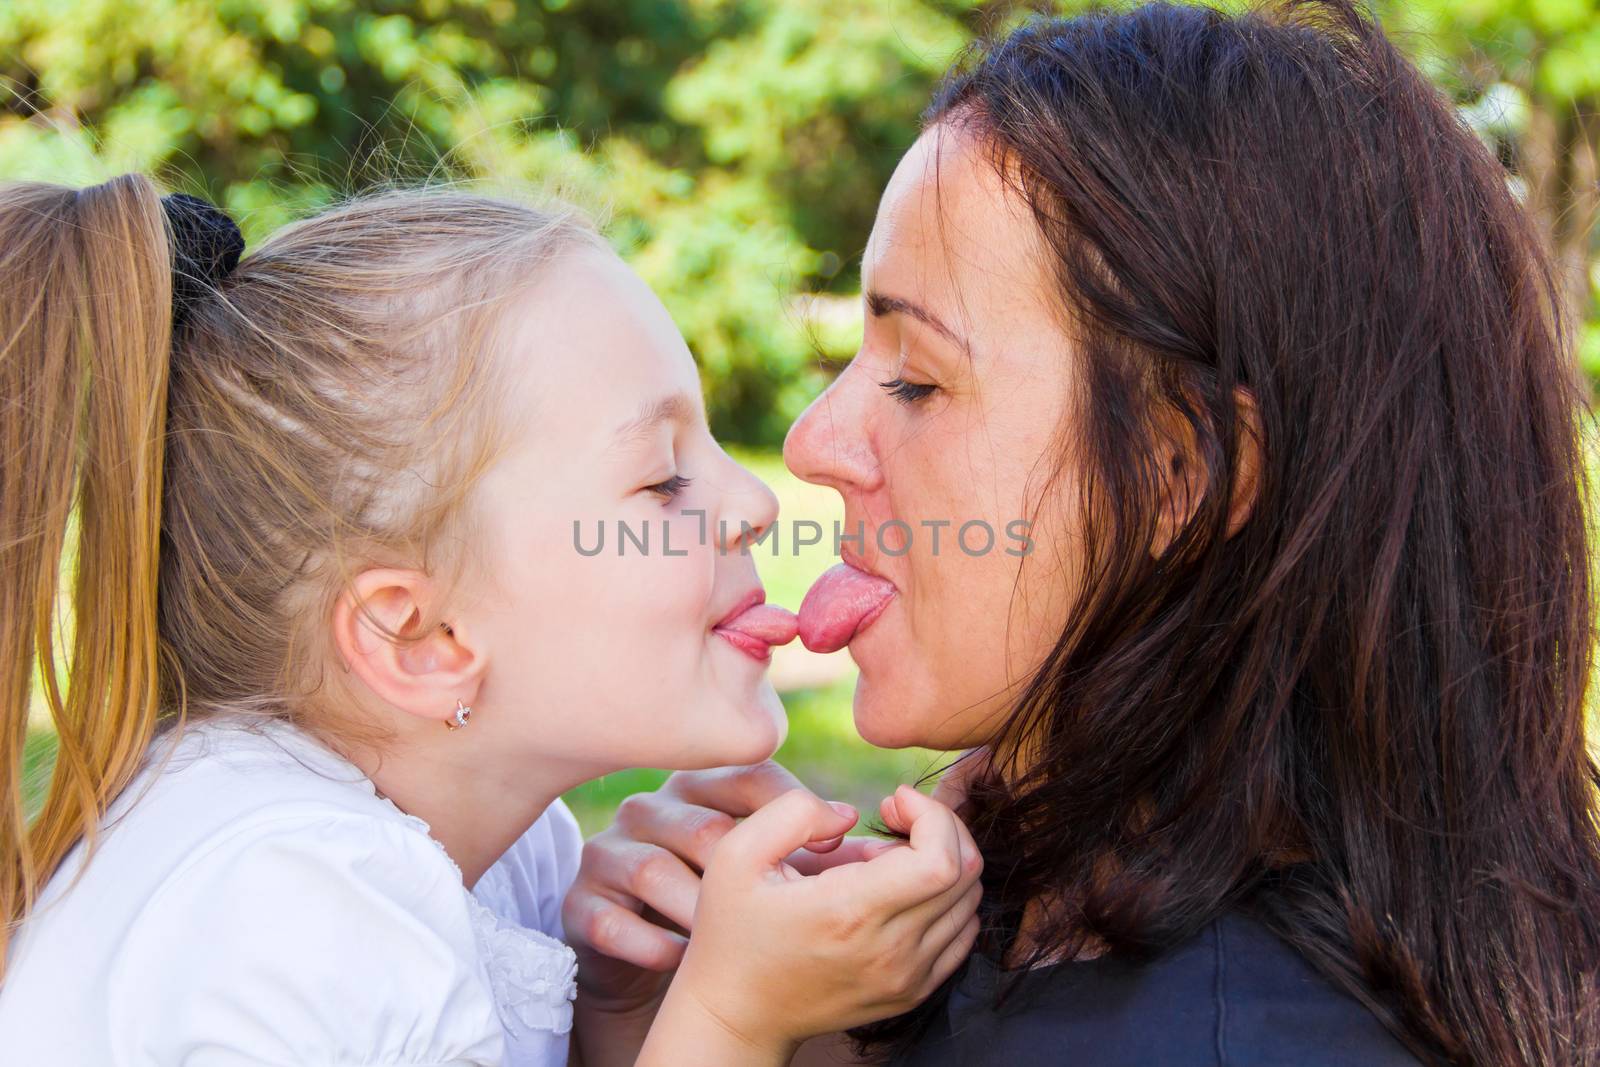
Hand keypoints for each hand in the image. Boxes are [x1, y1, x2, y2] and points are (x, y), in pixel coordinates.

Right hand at [562, 761, 855, 1013]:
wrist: (644, 958)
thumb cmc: (715, 902)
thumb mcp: (758, 866)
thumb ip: (803, 841)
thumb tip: (849, 821)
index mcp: (697, 789)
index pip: (746, 776)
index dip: (794, 807)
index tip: (835, 844)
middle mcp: (648, 810)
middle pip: (701, 827)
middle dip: (749, 875)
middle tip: (788, 911)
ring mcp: (607, 855)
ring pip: (653, 871)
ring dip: (698, 914)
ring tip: (730, 945)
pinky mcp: (578, 904)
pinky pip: (610, 922)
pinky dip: (651, 945)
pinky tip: (680, 961)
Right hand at [654, 785, 983, 1057]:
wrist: (737, 1015)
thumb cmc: (732, 933)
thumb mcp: (737, 855)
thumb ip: (793, 812)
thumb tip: (850, 812)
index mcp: (850, 913)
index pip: (943, 859)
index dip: (932, 815)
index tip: (894, 800)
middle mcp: (890, 951)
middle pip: (966, 874)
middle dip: (940, 827)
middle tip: (894, 819)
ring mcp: (907, 977)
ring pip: (969, 901)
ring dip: (943, 861)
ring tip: (890, 857)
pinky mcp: (913, 991)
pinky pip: (962, 934)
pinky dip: (947, 899)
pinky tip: (901, 890)